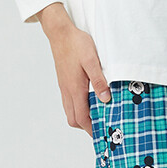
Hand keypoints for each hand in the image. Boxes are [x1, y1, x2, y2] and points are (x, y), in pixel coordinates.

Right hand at [38, 2, 110, 135]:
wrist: (60, 33)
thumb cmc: (77, 44)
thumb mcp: (92, 61)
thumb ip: (99, 80)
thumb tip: (106, 99)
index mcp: (75, 89)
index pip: (81, 117)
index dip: (91, 129)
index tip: (101, 134)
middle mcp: (67, 91)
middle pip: (73, 118)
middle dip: (86, 126)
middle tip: (101, 127)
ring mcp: (64, 87)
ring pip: (69, 111)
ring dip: (81, 117)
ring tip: (96, 116)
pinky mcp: (64, 82)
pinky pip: (69, 102)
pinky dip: (77, 108)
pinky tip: (88, 101)